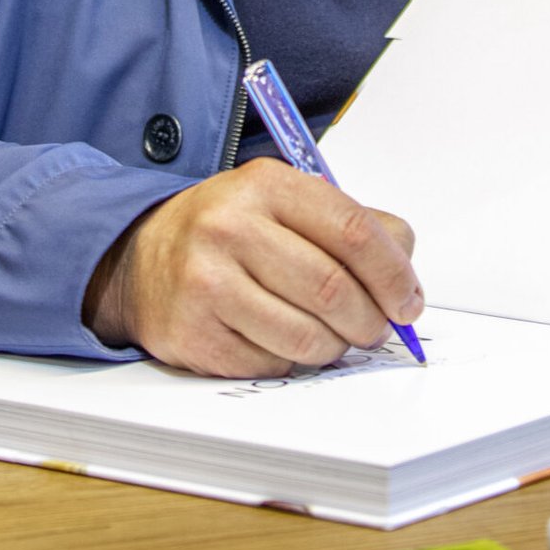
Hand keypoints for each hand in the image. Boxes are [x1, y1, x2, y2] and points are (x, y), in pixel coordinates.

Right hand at [83, 158, 422, 376]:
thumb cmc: (227, 231)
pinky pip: (272, 365)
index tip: (408, 300)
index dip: (393, 273)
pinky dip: (292, 361)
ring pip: (307, 336)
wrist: (141, 258)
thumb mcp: (286, 202)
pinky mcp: (194, 334)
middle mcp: (231, 227)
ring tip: (332, 335)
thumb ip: (353, 226)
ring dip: (335, 346)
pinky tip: (281, 339)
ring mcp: (208, 282)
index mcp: (266, 185)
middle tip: (377, 327)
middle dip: (371, 320)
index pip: (352, 231)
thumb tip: (405, 275)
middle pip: (334, 289)